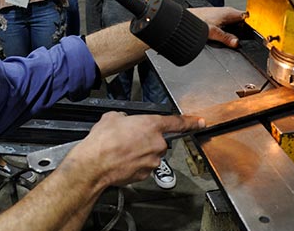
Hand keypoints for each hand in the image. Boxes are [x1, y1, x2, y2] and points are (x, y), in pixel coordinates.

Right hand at [65, 112, 205, 187]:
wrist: (94, 165)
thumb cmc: (103, 142)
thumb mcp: (112, 118)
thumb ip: (124, 118)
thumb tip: (123, 121)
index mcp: (152, 125)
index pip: (177, 122)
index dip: (190, 122)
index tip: (199, 122)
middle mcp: (156, 143)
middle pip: (158, 140)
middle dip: (146, 139)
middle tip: (128, 138)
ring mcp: (152, 161)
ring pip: (150, 154)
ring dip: (139, 152)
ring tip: (120, 151)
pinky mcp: (145, 174)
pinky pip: (142, 166)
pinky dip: (133, 164)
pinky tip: (120, 161)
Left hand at [189, 7, 247, 47]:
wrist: (184, 19)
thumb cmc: (196, 20)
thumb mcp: (213, 32)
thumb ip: (225, 38)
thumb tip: (236, 43)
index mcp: (230, 12)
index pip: (247, 18)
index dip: (251, 26)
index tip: (252, 35)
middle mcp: (227, 12)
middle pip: (241, 22)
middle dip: (243, 31)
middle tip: (242, 40)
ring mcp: (222, 15)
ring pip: (234, 25)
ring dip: (234, 32)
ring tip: (231, 39)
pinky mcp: (216, 19)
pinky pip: (227, 26)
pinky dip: (227, 32)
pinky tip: (223, 37)